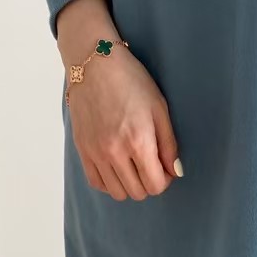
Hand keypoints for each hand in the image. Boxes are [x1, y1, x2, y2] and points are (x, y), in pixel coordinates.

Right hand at [57, 0, 181, 200]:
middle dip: (149, 183)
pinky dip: (110, 181)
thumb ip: (168, 144)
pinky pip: (96, 183)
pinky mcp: (82, 149)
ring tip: (134, 165)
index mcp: (138, 141)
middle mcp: (115, 151)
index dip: (165, 180)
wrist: (94, 64)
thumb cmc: (131, 81)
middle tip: (152, 165)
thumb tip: (174, 172)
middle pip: (137, 192)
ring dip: (130, 184)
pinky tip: (117, 166)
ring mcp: (95, 152)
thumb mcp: (159, 108)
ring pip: (117, 192)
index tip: (165, 168)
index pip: (155, 184)